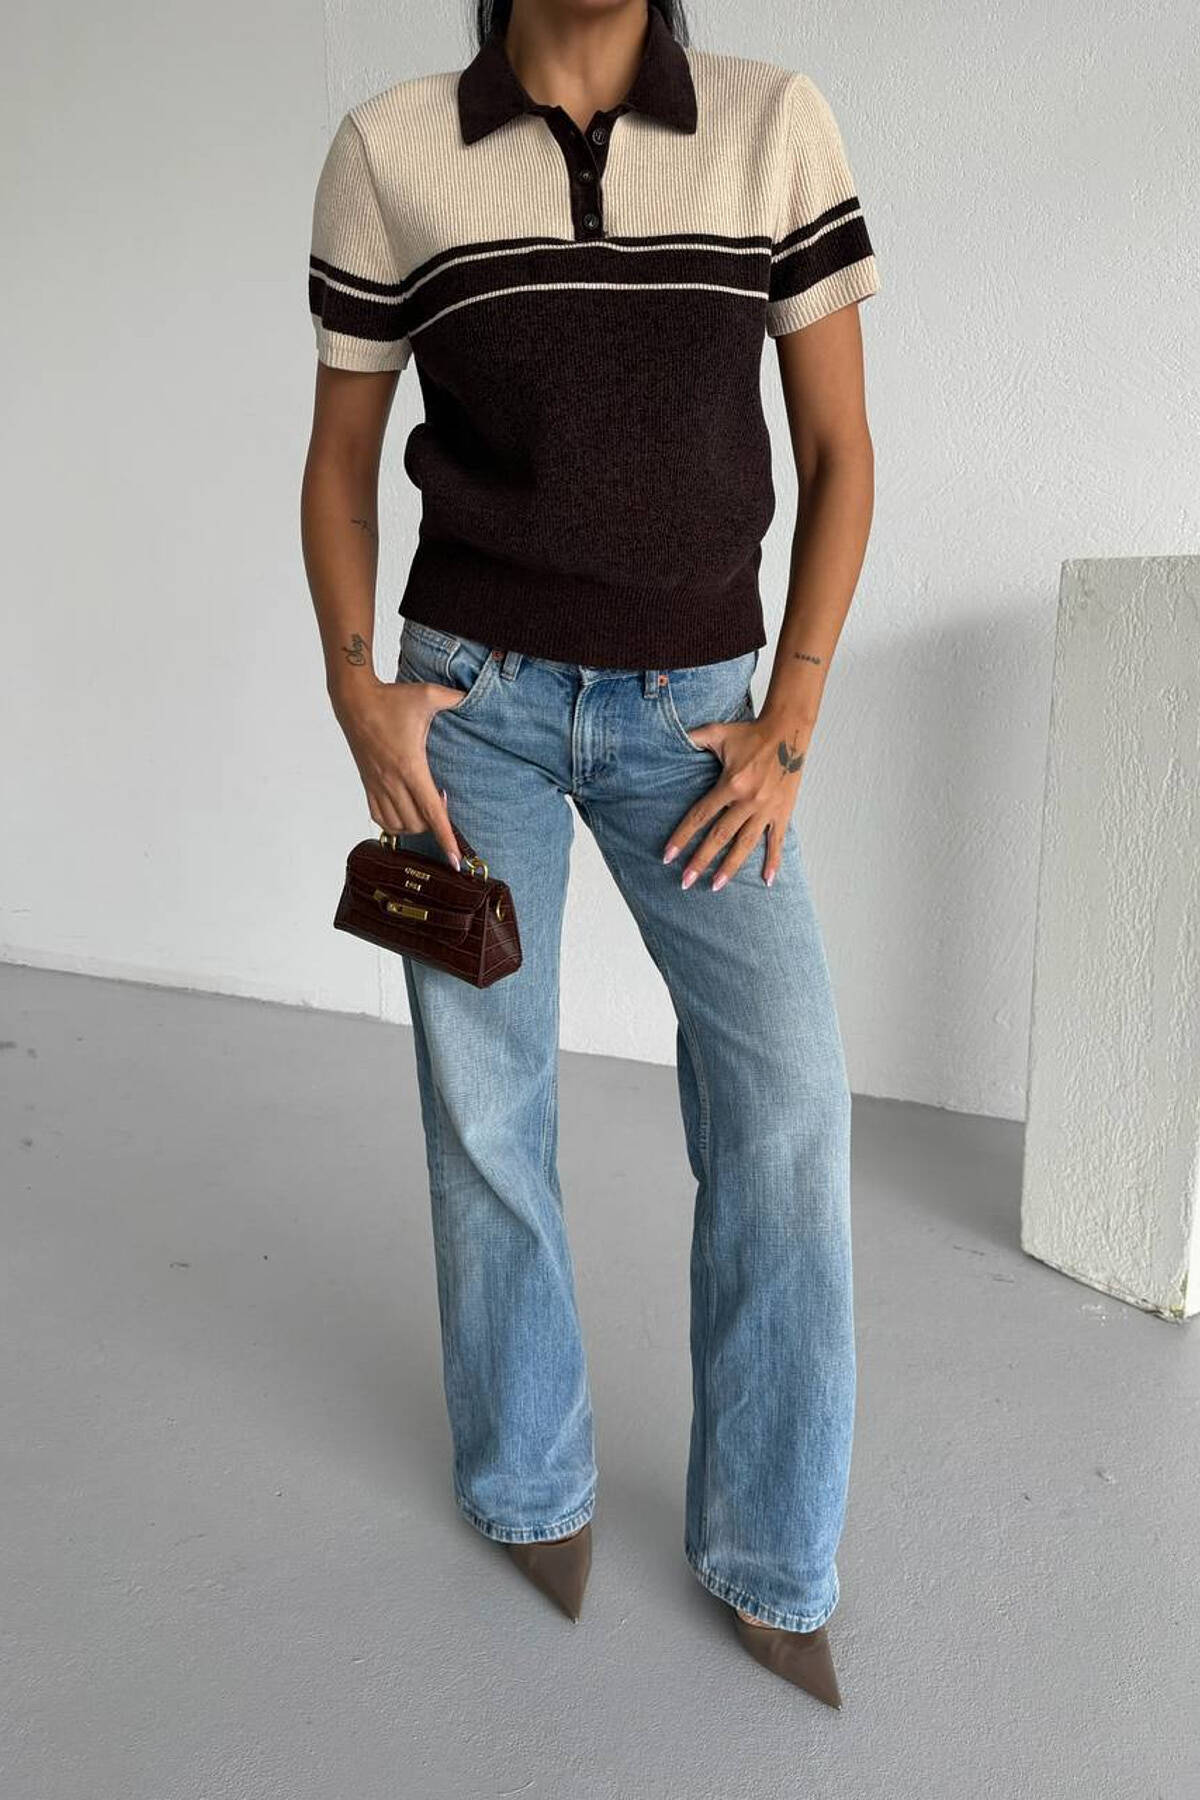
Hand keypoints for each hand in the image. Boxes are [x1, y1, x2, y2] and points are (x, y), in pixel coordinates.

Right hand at [329, 674, 465, 868]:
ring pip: (399, 826)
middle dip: (434, 824)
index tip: (456, 860)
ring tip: (425, 807)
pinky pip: (380, 818)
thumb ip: (454, 698)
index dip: (446, 837)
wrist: (354, 700)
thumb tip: (474, 696)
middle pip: (417, 824)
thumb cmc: (391, 698)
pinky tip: (406, 812)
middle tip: (442, 801)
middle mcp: (392, 781)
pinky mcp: (367, 784)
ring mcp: (378, 785)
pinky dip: (395, 823)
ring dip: (416, 826)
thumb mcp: (428, 694)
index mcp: (410, 766)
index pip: (432, 811)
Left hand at [662, 713, 812, 889]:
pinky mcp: (783, 812)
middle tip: (685, 881)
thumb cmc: (750, 732)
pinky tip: (766, 880)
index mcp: (731, 784)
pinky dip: (773, 861)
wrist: (788, 731)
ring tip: (716, 886)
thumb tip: (670, 736)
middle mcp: (748, 800)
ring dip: (730, 867)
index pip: (700, 816)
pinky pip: (776, 841)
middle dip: (701, 860)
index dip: (682, 837)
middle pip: (719, 837)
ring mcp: (767, 809)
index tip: (668, 856)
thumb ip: (693, 737)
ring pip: (745, 845)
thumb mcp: (717, 731)